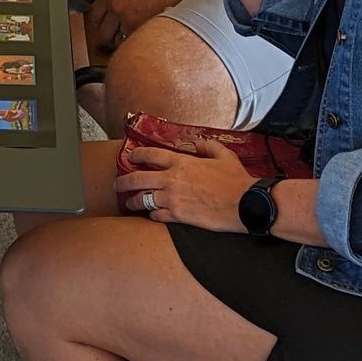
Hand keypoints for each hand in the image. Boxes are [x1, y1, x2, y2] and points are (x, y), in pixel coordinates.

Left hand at [87, 0, 186, 48]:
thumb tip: (116, 8)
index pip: (95, 15)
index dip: (99, 24)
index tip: (103, 27)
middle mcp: (116, 8)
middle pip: (102, 33)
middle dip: (107, 37)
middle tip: (113, 39)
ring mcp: (129, 21)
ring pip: (118, 41)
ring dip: (123, 42)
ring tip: (131, 41)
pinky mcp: (144, 29)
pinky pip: (135, 42)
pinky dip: (138, 42)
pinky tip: (143, 40)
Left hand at [116, 139, 255, 230]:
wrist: (244, 204)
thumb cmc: (235, 180)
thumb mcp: (224, 155)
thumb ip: (208, 146)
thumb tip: (198, 143)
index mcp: (181, 162)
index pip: (150, 155)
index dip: (137, 155)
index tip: (130, 157)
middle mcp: (171, 179)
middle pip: (138, 178)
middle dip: (124, 181)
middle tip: (117, 185)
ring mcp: (172, 198)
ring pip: (143, 199)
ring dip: (133, 201)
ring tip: (129, 203)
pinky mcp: (178, 216)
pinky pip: (156, 216)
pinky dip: (151, 216)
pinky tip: (150, 216)